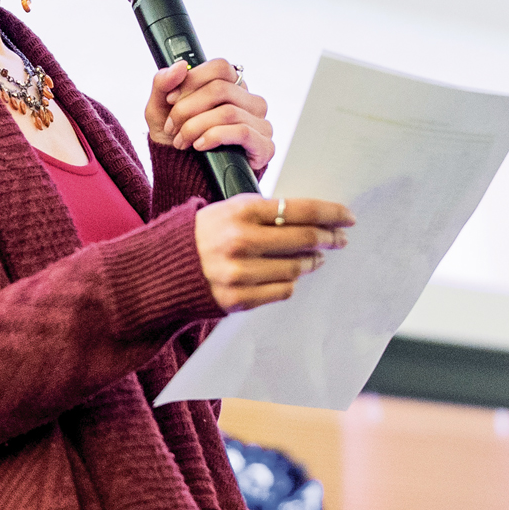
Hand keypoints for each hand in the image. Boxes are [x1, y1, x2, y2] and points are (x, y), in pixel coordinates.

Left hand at [145, 59, 273, 170]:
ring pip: (228, 111)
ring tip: (181, 142)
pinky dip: (215, 136)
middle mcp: (249, 101)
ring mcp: (261, 123)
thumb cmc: (175, 139)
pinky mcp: (264, 146)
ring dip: (196, 127)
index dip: (192, 80)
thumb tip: (180, 66)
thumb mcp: (159, 110)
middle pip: (220, 89)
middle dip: (187, 108)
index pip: (220, 67)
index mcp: (230, 86)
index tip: (170, 99)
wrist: (183, 178)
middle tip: (170, 127)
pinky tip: (200, 146)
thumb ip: (163, 83)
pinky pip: (242, 132)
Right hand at [195, 195, 354, 312]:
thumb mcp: (226, 210)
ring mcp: (239, 272)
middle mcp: (241, 240)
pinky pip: (281, 291)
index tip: (347, 216)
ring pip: (296, 268)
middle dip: (329, 238)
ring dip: (311, 262)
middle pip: (304, 238)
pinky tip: (289, 275)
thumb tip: (310, 218)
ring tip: (314, 258)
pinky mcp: (237, 299)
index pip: (300, 210)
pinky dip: (290, 282)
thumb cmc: (200, 235)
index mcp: (241, 210)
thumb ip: (263, 212)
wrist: (161, 270)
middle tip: (339, 239)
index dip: (331, 213)